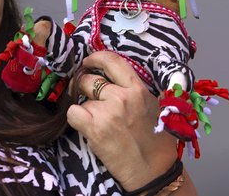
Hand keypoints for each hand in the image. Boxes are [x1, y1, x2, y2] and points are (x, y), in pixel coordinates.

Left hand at [67, 51, 184, 191]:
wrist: (152, 170)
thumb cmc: (156, 141)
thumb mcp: (152, 106)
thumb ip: (134, 90)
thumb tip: (114, 78)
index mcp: (138, 89)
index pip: (111, 60)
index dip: (95, 58)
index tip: (88, 62)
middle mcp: (121, 97)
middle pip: (90, 79)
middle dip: (84, 86)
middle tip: (87, 96)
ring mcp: (107, 112)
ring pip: (81, 98)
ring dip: (85, 107)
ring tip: (97, 121)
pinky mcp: (94, 128)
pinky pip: (72, 112)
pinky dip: (75, 118)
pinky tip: (85, 126)